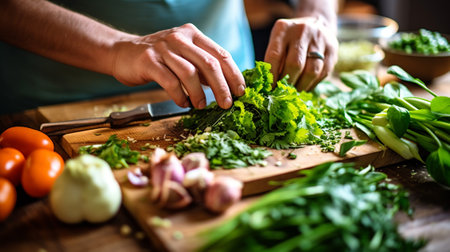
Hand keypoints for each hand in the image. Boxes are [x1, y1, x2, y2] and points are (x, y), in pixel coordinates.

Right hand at [112, 23, 244, 108]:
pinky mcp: (149, 61)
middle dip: (222, 87)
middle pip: (209, 64)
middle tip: (227, 104)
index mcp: (193, 35)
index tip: (241, 91)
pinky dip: (180, 96)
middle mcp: (180, 38)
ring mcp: (163, 48)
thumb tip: (227, 86)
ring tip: (202, 106)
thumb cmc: (159, 58)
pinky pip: (169, 81)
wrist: (122, 52)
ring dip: (200, 94)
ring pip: (190, 73)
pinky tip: (183, 103)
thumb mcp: (184, 55)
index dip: (233, 74)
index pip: (221, 54)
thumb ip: (202, 67)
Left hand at [264, 17, 337, 90]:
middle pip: (295, 65)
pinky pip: (322, 73)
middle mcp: (302, 31)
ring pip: (311, 72)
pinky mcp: (332, 49)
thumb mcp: (277, 42)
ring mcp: (320, 39)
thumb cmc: (290, 39)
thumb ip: (273, 60)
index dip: (271, 76)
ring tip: (294, 92)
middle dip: (287, 84)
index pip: (275, 56)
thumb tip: (270, 86)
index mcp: (283, 29)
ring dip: (301, 86)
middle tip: (282, 93)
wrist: (316, 23)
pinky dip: (312, 84)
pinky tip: (305, 86)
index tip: (269, 89)